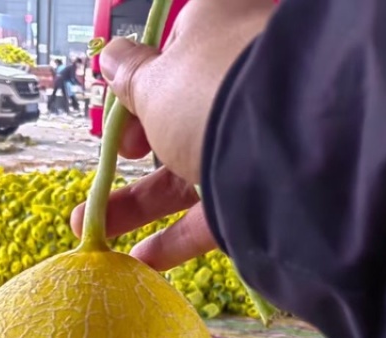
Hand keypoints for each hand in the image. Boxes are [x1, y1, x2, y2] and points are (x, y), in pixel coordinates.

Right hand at [71, 0, 272, 269]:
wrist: (292, 151)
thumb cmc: (213, 92)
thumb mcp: (156, 83)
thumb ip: (132, 78)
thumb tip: (112, 59)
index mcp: (226, 29)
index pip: (182, 49)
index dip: (147, 79)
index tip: (123, 106)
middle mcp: (246, 82)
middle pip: (185, 115)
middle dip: (141, 144)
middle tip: (121, 157)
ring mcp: (259, 141)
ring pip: (192, 169)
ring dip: (141, 201)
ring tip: (94, 225)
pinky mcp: (265, 194)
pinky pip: (214, 214)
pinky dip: (176, 238)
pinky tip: (140, 260)